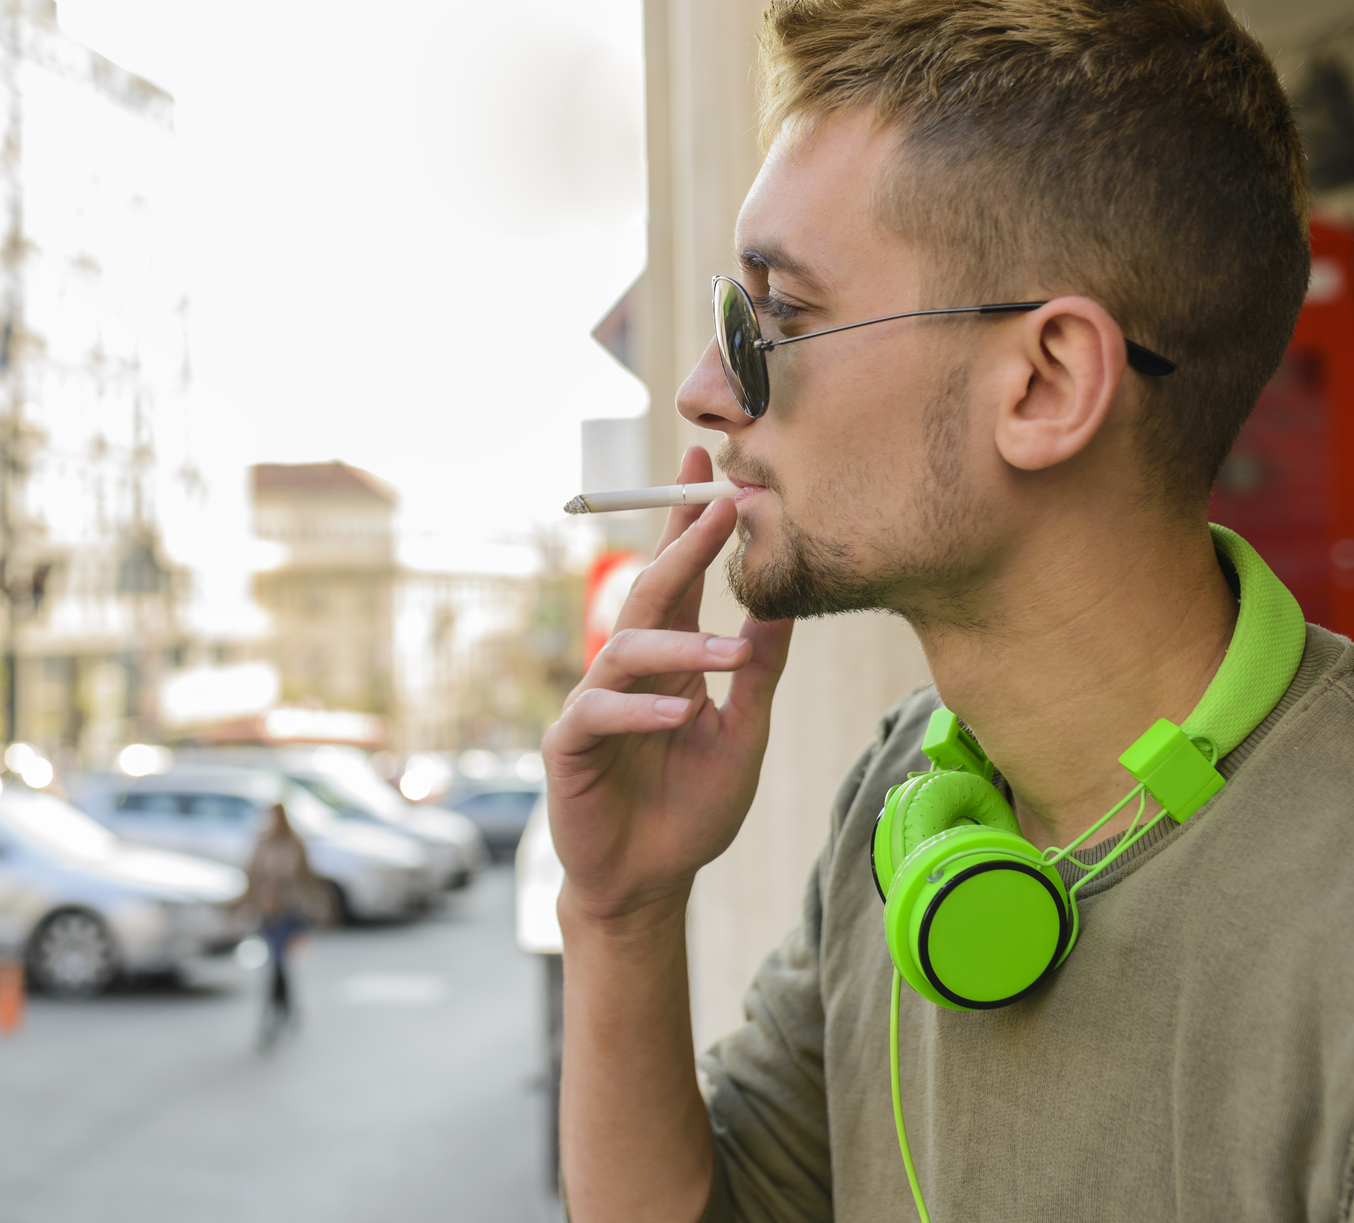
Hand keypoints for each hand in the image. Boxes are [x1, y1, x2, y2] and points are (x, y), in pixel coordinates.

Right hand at [543, 446, 793, 928]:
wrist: (649, 884)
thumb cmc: (690, 811)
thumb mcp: (743, 738)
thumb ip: (758, 677)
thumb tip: (783, 609)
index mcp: (672, 662)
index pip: (680, 581)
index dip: (689, 527)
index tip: (709, 470)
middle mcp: (632, 671)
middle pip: (652, 593)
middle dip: (684, 547)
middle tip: (720, 507)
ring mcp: (597, 704)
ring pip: (628, 648)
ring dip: (683, 644)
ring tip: (732, 653)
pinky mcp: (570, 744)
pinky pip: (599, 712)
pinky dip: (640, 710)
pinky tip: (681, 714)